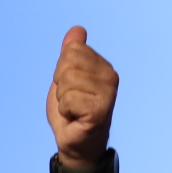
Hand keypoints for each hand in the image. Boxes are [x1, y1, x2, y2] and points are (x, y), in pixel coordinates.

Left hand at [45, 25, 118, 172]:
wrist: (75, 142)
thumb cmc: (72, 111)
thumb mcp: (66, 77)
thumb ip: (71, 54)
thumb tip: (77, 29)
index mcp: (103, 66)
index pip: (70, 50)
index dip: (61, 71)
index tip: (70, 88)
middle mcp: (110, 77)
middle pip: (67, 64)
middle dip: (60, 85)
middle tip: (70, 101)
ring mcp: (108, 93)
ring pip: (66, 82)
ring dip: (62, 100)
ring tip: (73, 110)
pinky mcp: (100, 109)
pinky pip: (68, 100)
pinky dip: (65, 111)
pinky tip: (75, 118)